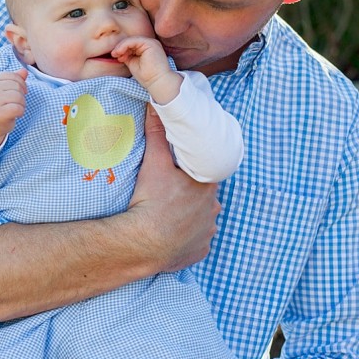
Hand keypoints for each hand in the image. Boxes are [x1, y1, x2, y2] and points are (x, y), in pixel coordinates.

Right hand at [0, 69, 27, 151]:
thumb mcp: (5, 90)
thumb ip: (15, 79)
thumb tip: (24, 71)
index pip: (14, 76)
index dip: (21, 84)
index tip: (18, 93)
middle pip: (17, 86)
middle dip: (21, 95)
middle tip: (14, 103)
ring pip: (19, 97)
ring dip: (21, 104)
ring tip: (14, 109)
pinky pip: (18, 108)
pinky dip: (20, 112)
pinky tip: (14, 115)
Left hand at [112, 37, 181, 103]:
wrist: (156, 82)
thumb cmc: (146, 76)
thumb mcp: (132, 63)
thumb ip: (127, 55)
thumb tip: (117, 51)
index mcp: (147, 48)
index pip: (132, 45)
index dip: (122, 49)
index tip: (117, 58)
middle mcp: (150, 44)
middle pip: (131, 41)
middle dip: (120, 48)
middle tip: (114, 55)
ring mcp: (151, 42)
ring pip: (131, 40)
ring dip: (121, 46)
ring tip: (116, 54)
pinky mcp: (150, 43)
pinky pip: (134, 41)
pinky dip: (124, 45)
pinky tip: (120, 52)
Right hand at [124, 105, 220, 273]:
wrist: (144, 242)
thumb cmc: (152, 200)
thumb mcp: (154, 162)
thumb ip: (157, 133)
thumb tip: (155, 106)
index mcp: (208, 186)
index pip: (204, 174)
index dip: (190, 173)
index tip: (176, 175)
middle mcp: (214, 209)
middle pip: (204, 197)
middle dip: (190, 195)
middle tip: (168, 194)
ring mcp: (208, 233)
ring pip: (202, 220)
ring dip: (189, 217)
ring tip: (168, 214)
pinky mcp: (199, 252)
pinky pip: (196, 242)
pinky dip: (186, 238)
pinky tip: (171, 234)